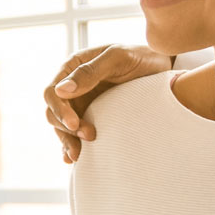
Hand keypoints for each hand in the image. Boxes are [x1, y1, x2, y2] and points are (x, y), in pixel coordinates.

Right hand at [44, 44, 171, 162]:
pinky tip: (75, 158)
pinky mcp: (91, 116)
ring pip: (62, 126)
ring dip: (69, 141)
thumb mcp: (117, 58)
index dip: (59, 110)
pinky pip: (75, 133)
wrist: (163, 68)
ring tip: (81, 154)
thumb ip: (89, 72)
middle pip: (53, 112)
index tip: (74, 124)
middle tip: (89, 136)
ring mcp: (82, 102)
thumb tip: (61, 90)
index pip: (52, 92)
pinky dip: (72, 146)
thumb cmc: (141, 56)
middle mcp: (73, 86)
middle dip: (66, 128)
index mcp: (72, 67)